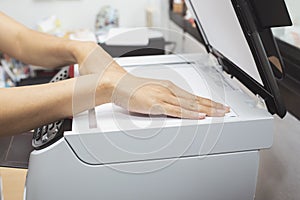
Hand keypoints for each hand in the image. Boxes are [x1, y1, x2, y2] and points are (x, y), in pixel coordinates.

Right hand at [77, 44, 229, 118]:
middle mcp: (169, 90)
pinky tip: (199, 116)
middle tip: (227, 110)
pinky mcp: (155, 104)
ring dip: (207, 109)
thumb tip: (176, 108)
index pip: (194, 97)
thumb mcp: (152, 93)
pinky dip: (189, 113)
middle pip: (196, 100)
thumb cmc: (132, 88)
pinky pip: (175, 110)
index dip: (209, 102)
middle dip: (213, 106)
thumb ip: (165, 100)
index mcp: (170, 88)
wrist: (116, 84)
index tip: (220, 106)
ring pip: (189, 105)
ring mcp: (163, 97)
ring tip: (220, 114)